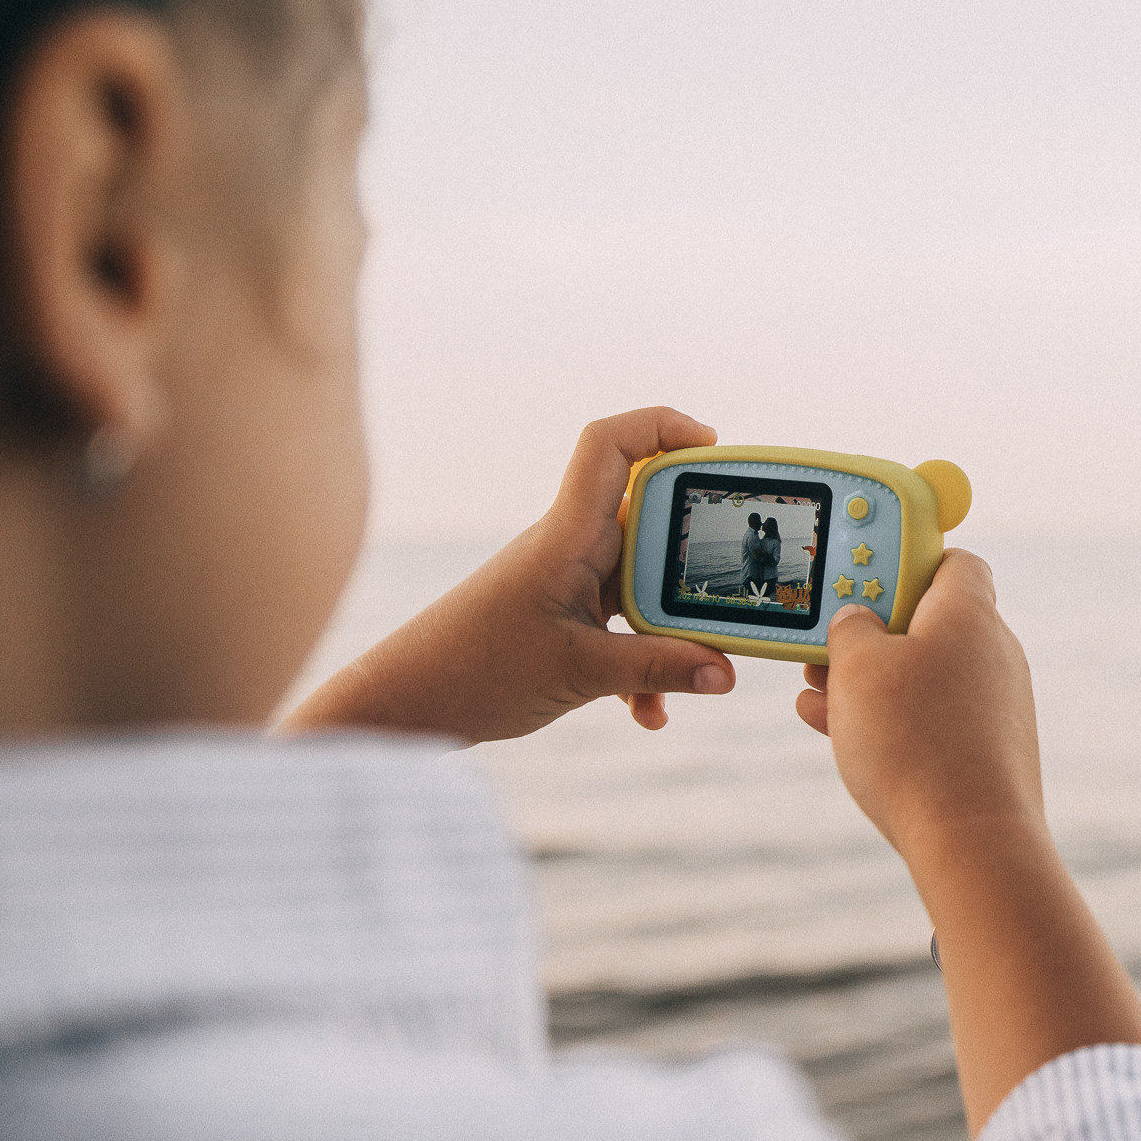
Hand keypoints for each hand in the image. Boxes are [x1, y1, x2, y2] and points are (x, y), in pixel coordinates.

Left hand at [284, 408, 736, 743]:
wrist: (404, 708)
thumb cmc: (471, 673)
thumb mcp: (578, 674)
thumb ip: (657, 669)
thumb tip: (726, 671)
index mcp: (566, 536)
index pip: (609, 446)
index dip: (662, 426)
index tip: (712, 446)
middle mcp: (570, 547)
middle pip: (649, 517)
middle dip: (695, 552)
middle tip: (736, 580)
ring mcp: (567, 582)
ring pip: (642, 583)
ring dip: (671, 627)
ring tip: (701, 669)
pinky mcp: (562, 618)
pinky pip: (620, 626)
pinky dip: (642, 663)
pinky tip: (647, 713)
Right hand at [794, 550, 1040, 857]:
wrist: (971, 840)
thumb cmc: (911, 741)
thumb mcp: (857, 667)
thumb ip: (850, 629)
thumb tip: (857, 621)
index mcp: (969, 613)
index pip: (952, 561)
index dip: (907, 562)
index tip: (864, 580)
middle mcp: (994, 652)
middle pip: (931, 623)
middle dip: (872, 634)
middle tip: (824, 650)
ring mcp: (998, 704)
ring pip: (925, 676)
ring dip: (871, 682)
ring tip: (816, 696)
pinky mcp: (992, 750)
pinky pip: (935, 719)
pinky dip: (892, 720)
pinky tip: (838, 735)